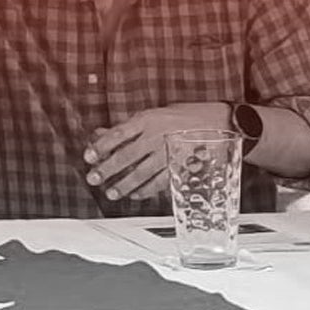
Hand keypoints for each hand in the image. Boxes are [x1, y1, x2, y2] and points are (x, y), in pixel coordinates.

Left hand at [83, 103, 228, 201]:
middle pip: (126, 155)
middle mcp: (157, 136)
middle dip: (107, 169)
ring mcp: (170, 152)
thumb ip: (129, 128)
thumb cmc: (182, 116)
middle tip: (93, 178)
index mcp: (147, 120)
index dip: (101, 146)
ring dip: (124, 184)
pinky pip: (161, 181)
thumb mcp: (153, 115)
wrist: (220, 121)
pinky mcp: (182, 166)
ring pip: (142, 172)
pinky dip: (147, 190)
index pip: (118, 134)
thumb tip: (101, 136)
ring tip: (112, 193)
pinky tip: (136, 194)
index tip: (88, 156)